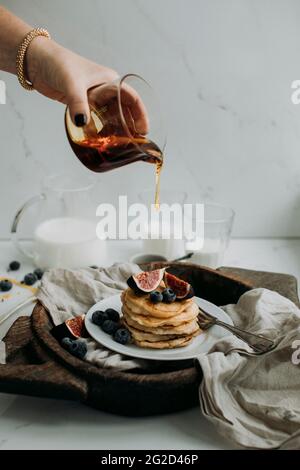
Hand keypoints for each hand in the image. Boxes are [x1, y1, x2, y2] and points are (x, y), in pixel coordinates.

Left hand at [26, 37, 147, 132]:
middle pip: (124, 109)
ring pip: (112, 115)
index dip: (140, 114)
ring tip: (121, 145)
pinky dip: (101, 129)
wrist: (37, 61)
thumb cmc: (58, 64)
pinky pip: (98, 119)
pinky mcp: (83, 104)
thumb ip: (78, 104)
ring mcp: (94, 97)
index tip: (144, 130)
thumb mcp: (72, 84)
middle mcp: (105, 89)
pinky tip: (102, 140)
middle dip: (131, 125)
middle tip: (134, 142)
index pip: (132, 98)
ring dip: (117, 129)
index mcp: (110, 81)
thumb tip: (83, 123)